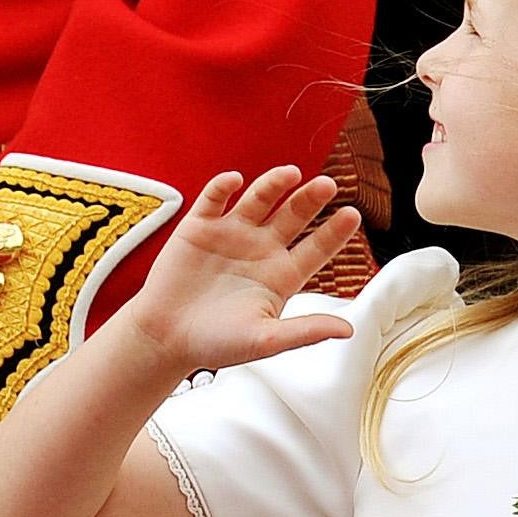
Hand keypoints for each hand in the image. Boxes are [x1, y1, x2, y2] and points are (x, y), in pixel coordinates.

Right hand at [120, 165, 360, 373]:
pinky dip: (224, 186)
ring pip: (259, 199)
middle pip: (293, 216)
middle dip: (310, 200)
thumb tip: (347, 329)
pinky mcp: (199, 227)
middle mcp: (260, 249)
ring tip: (290, 173)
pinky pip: (214, 198)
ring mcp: (230, 234)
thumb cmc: (215, 343)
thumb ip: (306, 331)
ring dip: (274, 184)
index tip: (352, 215)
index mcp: (281, 276)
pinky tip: (236, 180)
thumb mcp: (266, 340)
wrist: (165, 337)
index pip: (316, 248)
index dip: (334, 232)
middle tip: (328, 185)